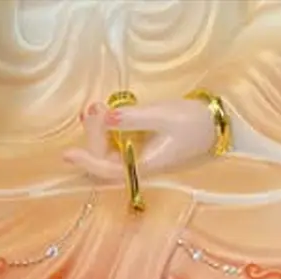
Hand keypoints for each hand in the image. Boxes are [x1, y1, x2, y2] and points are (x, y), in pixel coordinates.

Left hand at [63, 98, 217, 181]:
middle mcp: (138, 166)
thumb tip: (106, 117)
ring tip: (98, 106)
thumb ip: (132, 118)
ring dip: (98, 130)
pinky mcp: (139, 148)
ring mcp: (138, 158)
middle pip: (103, 159)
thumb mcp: (161, 115)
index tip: (67, 154)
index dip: (87, 163)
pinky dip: (106, 128)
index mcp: (145, 166)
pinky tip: (103, 112)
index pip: (108, 170)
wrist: (213, 123)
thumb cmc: (191, 122)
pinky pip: (114, 142)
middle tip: (95, 106)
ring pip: (107, 151)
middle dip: (94, 134)